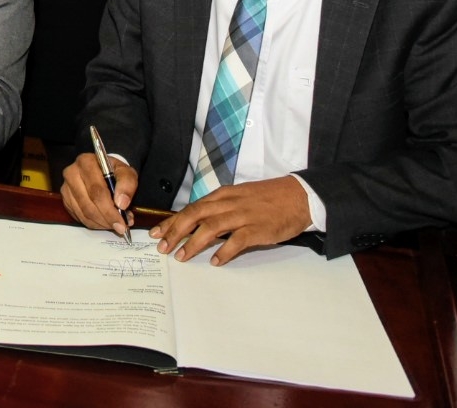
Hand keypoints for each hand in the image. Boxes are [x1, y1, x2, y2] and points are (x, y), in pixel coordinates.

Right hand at [60, 152, 136, 239]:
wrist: (102, 171)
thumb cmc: (113, 172)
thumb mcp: (126, 172)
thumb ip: (127, 184)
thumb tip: (121, 204)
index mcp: (86, 162)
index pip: (97, 190)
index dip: (109, 209)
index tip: (122, 222)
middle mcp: (72, 173)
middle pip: (88, 204)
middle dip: (106, 219)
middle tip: (120, 227)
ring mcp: (66, 188)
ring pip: (83, 213)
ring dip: (101, 223)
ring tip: (114, 223)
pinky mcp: (65, 200)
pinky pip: (79, 217)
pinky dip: (93, 223)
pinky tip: (104, 221)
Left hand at [151, 177, 311, 264]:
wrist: (299, 196)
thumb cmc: (268, 198)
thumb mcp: (239, 197)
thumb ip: (220, 209)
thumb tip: (198, 224)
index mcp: (223, 195)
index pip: (191, 208)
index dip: (172, 221)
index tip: (157, 233)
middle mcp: (229, 202)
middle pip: (195, 215)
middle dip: (175, 231)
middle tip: (162, 247)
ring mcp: (243, 215)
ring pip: (211, 227)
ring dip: (193, 242)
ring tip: (181, 256)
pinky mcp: (258, 228)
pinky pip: (237, 240)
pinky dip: (225, 251)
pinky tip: (216, 261)